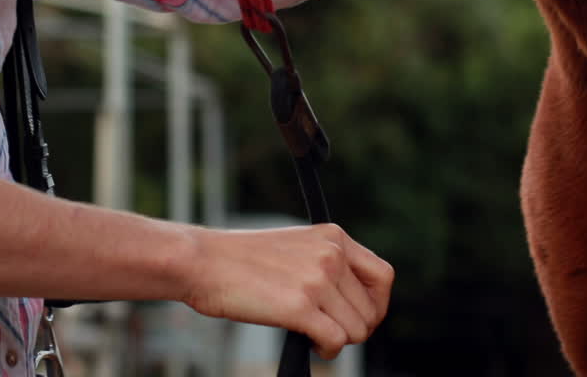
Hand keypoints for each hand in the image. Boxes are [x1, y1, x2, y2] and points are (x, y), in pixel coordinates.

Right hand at [180, 222, 393, 358]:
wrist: (203, 261)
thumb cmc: (239, 260)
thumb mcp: (295, 246)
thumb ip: (326, 264)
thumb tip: (350, 302)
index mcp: (332, 237)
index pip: (383, 275)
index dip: (377, 303)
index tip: (362, 316)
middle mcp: (330, 255)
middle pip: (371, 310)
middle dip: (354, 329)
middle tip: (329, 331)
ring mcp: (317, 280)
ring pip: (357, 330)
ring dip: (338, 341)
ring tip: (315, 335)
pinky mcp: (300, 306)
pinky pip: (336, 341)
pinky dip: (326, 351)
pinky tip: (311, 344)